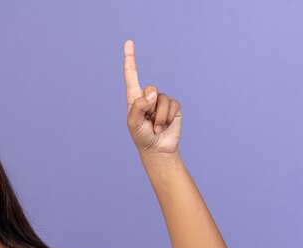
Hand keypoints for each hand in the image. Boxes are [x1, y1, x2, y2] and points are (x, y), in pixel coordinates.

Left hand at [124, 39, 181, 156]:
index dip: (130, 59)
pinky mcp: (173, 107)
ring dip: (159, 117)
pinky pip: (172, 105)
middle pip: (150, 88)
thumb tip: (152, 93)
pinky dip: (167, 118)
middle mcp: (148, 97)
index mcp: (134, 98)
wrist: (157, 149)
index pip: (131, 76)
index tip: (129, 42)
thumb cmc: (141, 136)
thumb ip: (138, 106)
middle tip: (147, 120)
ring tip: (155, 128)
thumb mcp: (133, 123)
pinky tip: (164, 127)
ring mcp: (161, 101)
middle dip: (150, 106)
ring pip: (162, 99)